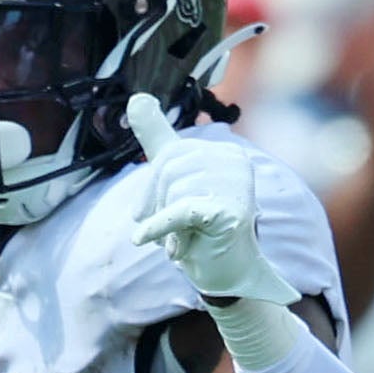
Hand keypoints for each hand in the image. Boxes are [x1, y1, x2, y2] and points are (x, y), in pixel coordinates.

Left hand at [125, 93, 296, 305]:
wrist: (226, 274)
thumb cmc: (199, 229)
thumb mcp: (175, 177)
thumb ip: (158, 138)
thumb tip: (136, 98)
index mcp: (224, 152)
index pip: (169, 156)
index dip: (152, 188)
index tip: (151, 213)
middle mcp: (235, 162)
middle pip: (168, 171)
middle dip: (157, 205)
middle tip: (170, 233)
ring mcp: (237, 185)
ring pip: (173, 193)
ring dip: (168, 225)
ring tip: (185, 240)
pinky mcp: (232, 210)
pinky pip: (179, 211)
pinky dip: (158, 227)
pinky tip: (144, 239)